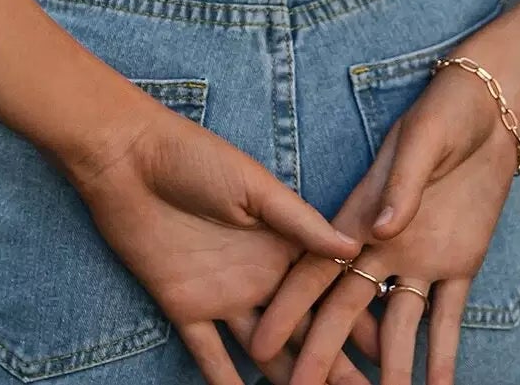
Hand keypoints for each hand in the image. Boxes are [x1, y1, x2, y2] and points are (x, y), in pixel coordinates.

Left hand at [62, 93, 370, 384]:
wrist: (129, 159)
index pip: (328, 286)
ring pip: (268, 351)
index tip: (390, 348)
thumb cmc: (195, 157)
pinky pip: (210, 356)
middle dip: (336, 360)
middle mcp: (261, 273)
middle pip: (305, 326)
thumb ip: (299, 221)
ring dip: (294, 379)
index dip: (358, 317)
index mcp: (282, 240)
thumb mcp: (253, 186)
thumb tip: (355, 244)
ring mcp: (225, 294)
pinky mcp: (186, 307)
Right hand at [246, 68, 519, 384]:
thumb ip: (402, 185)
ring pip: (395, 325)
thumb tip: (379, 230)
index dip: (289, 306)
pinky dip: (441, 355)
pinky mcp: (458, 261)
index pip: (317, 267)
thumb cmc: (443, 113)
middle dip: (323, 351)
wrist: (488, 107)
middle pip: (346, 307)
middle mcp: (383, 244)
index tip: (263, 343)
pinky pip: (447, 319)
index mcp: (362, 213)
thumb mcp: (422, 140)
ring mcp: (420, 257)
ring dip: (386, 367)